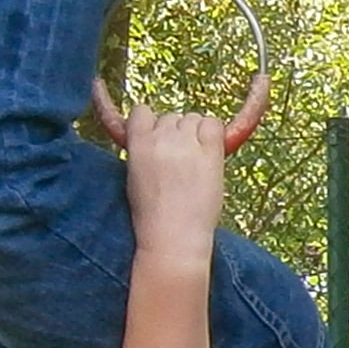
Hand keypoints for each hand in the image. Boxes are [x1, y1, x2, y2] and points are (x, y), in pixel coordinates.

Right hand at [120, 104, 230, 250]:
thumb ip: (142, 151)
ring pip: (193, 118)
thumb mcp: (134, 177)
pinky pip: (214, 124)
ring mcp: (187, 144)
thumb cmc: (152, 215)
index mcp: (137, 144)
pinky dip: (213, 134)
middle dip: (176, 133)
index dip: (151, 123)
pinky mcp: (211, 152)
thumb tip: (156, 137)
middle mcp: (162, 138)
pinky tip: (210, 153)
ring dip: (195, 134)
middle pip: (171, 117)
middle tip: (179, 161)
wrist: (173, 236)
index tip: (157, 139)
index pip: (142, 111)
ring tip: (195, 162)